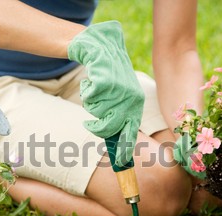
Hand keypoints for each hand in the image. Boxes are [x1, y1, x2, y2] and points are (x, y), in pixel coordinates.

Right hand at [68, 21, 143, 167]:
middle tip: (89, 123)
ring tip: (96, 87)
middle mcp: (130, 98)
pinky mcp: (106, 80)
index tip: (121, 163)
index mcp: (135, 104)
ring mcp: (119, 89)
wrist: (100, 46)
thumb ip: (119, 115)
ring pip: (96, 111)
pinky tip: (92, 79)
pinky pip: (89, 97)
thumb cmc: (109, 75)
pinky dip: (86, 90)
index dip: (125, 148)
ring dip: (91, 101)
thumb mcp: (119, 96)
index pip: (131, 131)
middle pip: (109, 126)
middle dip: (96, 127)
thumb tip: (117, 141)